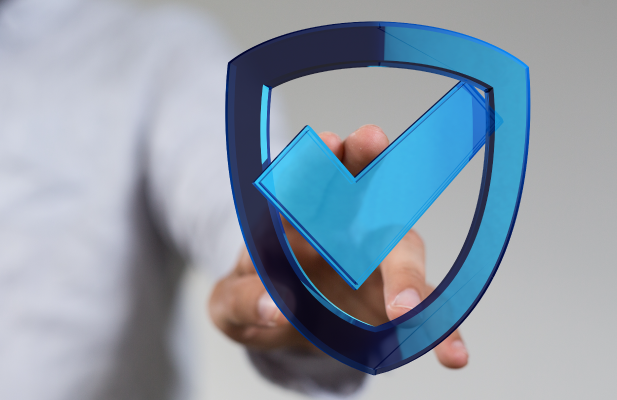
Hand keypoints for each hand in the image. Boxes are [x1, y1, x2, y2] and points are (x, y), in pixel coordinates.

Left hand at [209, 124, 468, 368]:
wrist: (281, 324)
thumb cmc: (254, 299)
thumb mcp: (230, 304)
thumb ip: (242, 301)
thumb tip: (272, 308)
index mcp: (291, 218)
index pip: (301, 179)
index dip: (313, 158)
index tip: (323, 143)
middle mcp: (338, 224)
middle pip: (357, 184)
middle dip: (365, 160)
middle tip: (370, 139)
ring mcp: (374, 256)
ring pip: (400, 241)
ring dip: (408, 265)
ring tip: (406, 304)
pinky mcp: (397, 291)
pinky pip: (425, 307)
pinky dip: (443, 330)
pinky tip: (453, 354)